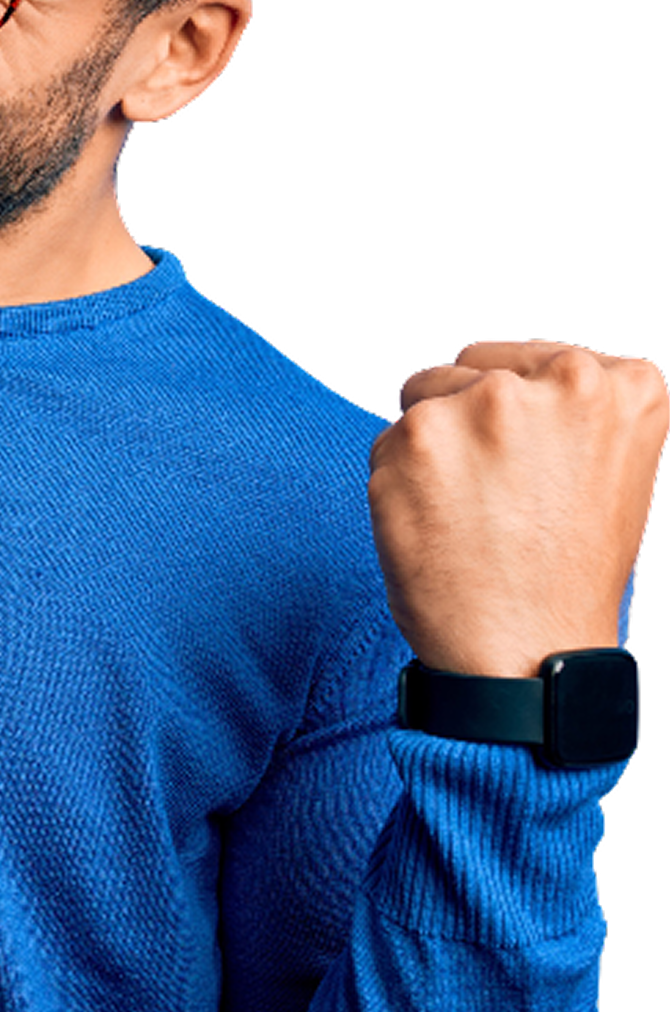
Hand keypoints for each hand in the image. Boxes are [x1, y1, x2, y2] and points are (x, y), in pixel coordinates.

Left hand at [368, 340, 668, 677]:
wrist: (527, 652)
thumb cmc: (567, 572)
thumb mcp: (613, 470)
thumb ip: (572, 409)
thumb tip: (503, 375)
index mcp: (625, 384)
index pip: (533, 360)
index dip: (519, 416)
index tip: (530, 469)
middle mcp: (561, 380)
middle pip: (471, 368)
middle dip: (469, 421)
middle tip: (496, 500)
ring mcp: (485, 404)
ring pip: (424, 399)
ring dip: (431, 450)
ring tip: (469, 516)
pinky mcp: (418, 434)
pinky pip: (385, 442)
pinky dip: (396, 482)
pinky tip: (435, 528)